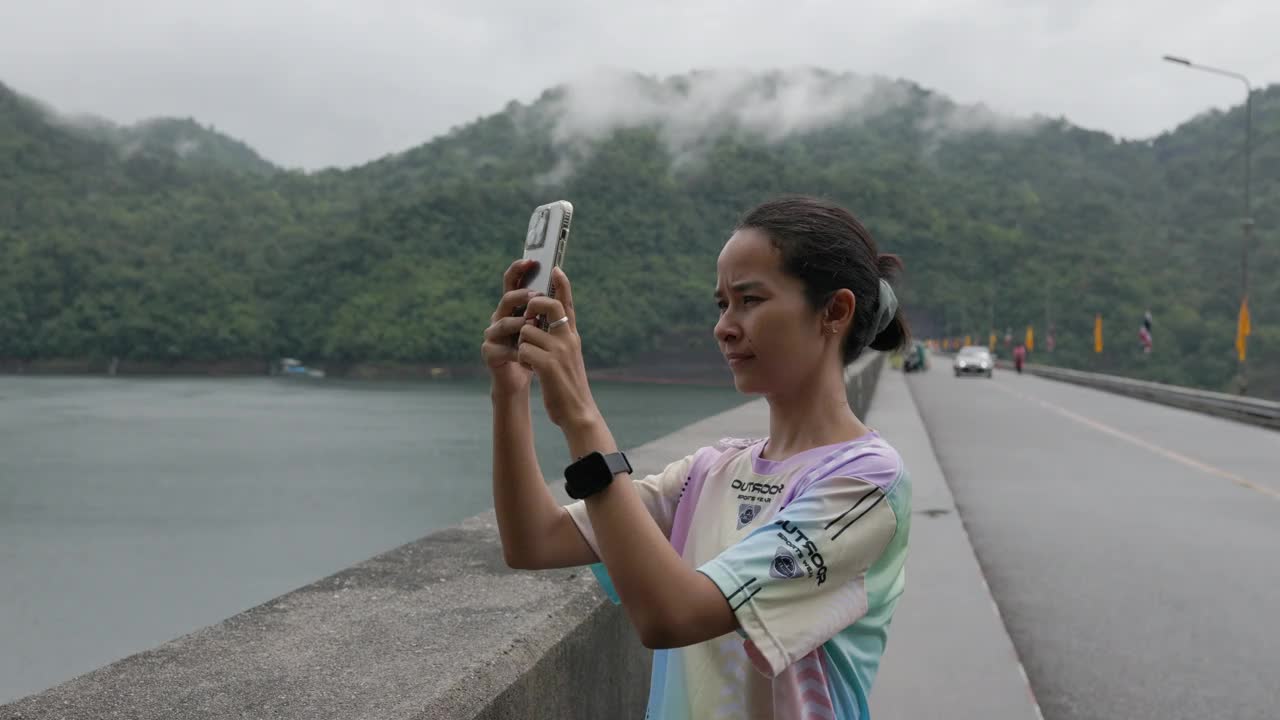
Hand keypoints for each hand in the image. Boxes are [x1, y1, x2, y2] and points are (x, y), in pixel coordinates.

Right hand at [481, 259, 537, 396]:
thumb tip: (560, 278)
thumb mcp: (542, 327)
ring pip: (503, 322)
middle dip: (521, 295)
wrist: (520, 379)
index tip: (530, 260)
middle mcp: (499, 317)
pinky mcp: (490, 352)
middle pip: (507, 299)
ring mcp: (492, 335)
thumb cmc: (533, 350)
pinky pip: (503, 348)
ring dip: (519, 322)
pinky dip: (517, 350)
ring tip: (531, 323)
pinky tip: (527, 352)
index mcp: (512, 308)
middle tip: (536, 295)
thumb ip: (546, 307)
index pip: (513, 282)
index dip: (518, 269)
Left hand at [517, 268, 599, 429]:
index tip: (555, 268)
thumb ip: (559, 340)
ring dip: (524, 345)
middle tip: (529, 321)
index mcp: (573, 336)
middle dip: (532, 307)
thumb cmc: (568, 386)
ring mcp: (559, 351)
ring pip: (527, 330)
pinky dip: (523, 360)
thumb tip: (541, 324)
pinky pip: (523, 350)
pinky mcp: (548, 364)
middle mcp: (568, 339)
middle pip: (547, 306)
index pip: (567, 304)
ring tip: (533, 361)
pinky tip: (533, 371)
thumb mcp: (569, 358)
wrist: (578, 412)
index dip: (562, 285)